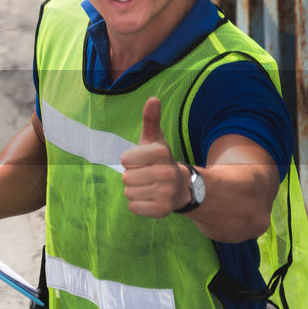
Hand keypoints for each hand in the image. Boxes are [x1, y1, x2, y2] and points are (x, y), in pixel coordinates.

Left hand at [118, 97, 187, 218]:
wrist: (182, 187)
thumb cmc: (160, 161)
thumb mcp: (155, 140)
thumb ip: (151, 119)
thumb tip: (153, 99)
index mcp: (161, 153)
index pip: (125, 160)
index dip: (130, 161)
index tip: (143, 162)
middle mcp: (166, 173)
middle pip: (126, 177)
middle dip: (132, 177)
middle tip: (146, 176)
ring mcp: (165, 193)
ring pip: (129, 192)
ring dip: (135, 191)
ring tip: (149, 186)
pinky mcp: (162, 210)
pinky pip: (133, 207)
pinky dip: (138, 204)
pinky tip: (150, 198)